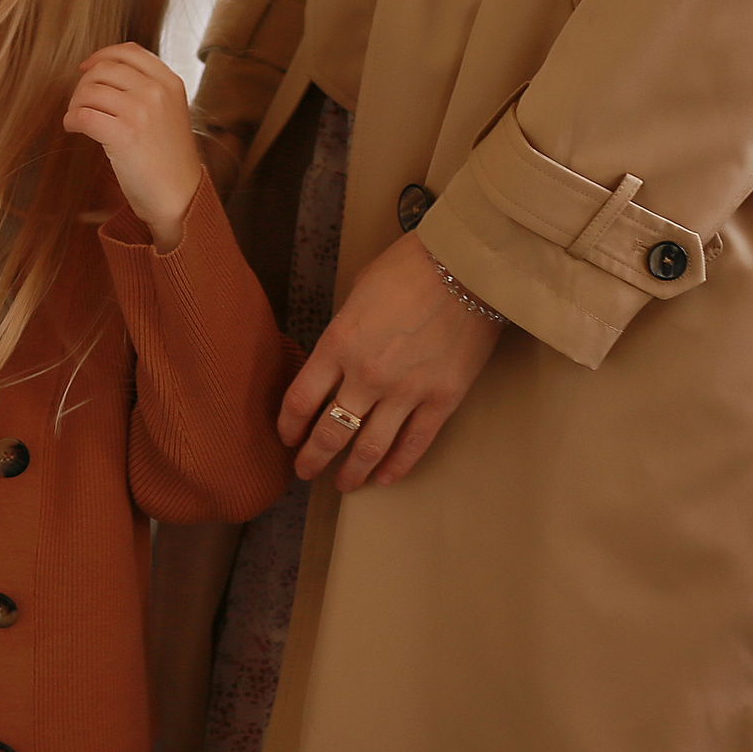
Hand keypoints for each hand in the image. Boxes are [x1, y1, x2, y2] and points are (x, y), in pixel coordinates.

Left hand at [64, 44, 202, 250]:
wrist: (180, 196)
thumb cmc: (168, 157)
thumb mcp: (170, 111)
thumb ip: (147, 88)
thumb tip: (100, 70)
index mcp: (170, 82)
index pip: (130, 51)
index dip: (102, 55)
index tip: (86, 67)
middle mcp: (157, 92)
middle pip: (104, 69)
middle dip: (84, 84)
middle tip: (79, 102)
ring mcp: (142, 112)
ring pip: (89, 91)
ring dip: (75, 104)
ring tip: (76, 118)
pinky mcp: (124, 135)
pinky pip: (83, 115)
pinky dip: (71, 120)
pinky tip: (73, 128)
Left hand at [279, 232, 503, 490]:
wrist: (466, 267)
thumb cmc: (408, 268)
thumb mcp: (358, 293)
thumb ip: (344, 333)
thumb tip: (338, 358)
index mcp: (337, 344)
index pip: (300, 400)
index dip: (289, 426)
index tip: (287, 438)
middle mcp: (365, 376)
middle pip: (329, 432)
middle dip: (312, 458)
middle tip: (305, 471)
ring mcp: (404, 392)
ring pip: (369, 448)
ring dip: (352, 472)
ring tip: (344, 484)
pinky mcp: (441, 400)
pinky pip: (414, 444)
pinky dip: (396, 466)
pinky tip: (384, 478)